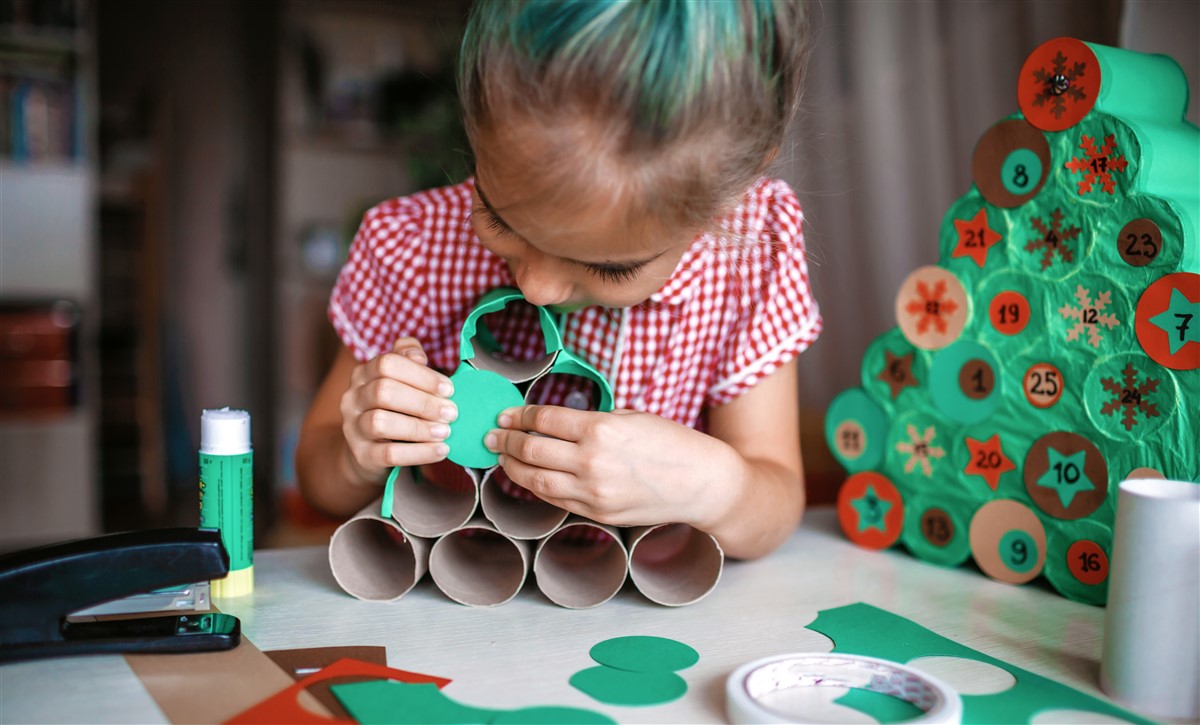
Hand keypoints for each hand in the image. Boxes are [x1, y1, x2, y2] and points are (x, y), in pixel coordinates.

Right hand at [339, 337, 456, 482]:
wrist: (370, 451)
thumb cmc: (395, 409)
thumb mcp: (402, 381)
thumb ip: (409, 360)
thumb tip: (418, 356)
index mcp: (364, 373)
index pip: (387, 363)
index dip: (421, 375)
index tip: (448, 389)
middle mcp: (353, 397)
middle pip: (383, 391)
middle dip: (423, 402)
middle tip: (451, 413)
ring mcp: (353, 427)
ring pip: (380, 422)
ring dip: (419, 428)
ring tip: (445, 432)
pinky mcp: (361, 455)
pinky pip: (388, 454)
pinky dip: (418, 453)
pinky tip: (440, 450)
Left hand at [484, 406, 736, 527]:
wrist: (702, 484)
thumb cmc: (672, 443)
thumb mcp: (631, 417)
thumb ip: (592, 420)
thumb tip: (556, 422)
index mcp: (600, 429)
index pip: (544, 419)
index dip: (519, 415)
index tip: (507, 413)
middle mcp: (591, 462)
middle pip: (530, 449)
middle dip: (505, 440)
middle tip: (493, 434)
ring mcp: (592, 492)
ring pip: (534, 479)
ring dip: (511, 466)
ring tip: (502, 456)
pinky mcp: (597, 513)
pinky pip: (555, 498)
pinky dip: (536, 486)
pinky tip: (528, 476)